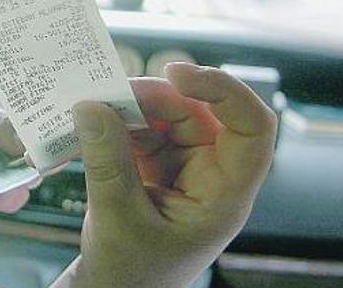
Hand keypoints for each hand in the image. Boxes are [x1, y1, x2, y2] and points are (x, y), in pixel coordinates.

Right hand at [61, 63, 276, 287]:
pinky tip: (91, 125)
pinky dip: (116, 123)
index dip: (225, 92)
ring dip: (130, 108)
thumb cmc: (131, 273)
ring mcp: (183, 167)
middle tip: (109, 95)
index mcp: (224, 194)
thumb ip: (107, 162)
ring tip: (91, 111)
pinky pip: (141, 129)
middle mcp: (210, 173)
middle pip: (198, 112)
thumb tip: (90, 107)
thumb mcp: (118, 218)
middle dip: (155, 98)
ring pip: (167, 116)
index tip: (177, 75)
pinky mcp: (157, 165)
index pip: (251, 129)